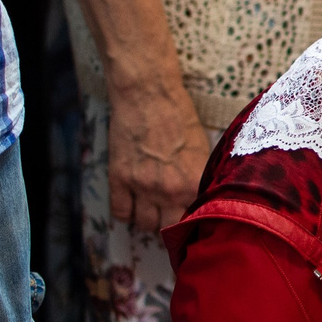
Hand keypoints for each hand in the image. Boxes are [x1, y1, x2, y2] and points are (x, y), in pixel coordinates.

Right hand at [106, 81, 213, 235]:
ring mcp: (142, 186)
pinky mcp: (119, 178)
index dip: (193, 224)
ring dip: (148, 220)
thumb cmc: (180, 115)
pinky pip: (120, 213)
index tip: (191, 224)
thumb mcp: (203, 149)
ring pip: (144, 224)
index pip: (196, 221)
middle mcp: (169, 190)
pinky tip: (132, 204)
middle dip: (170, 226)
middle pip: (168, 229)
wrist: (147, 93)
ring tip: (151, 209)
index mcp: (195, 183)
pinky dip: (126, 214)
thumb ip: (201, 179)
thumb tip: (203, 201)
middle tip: (169, 218)